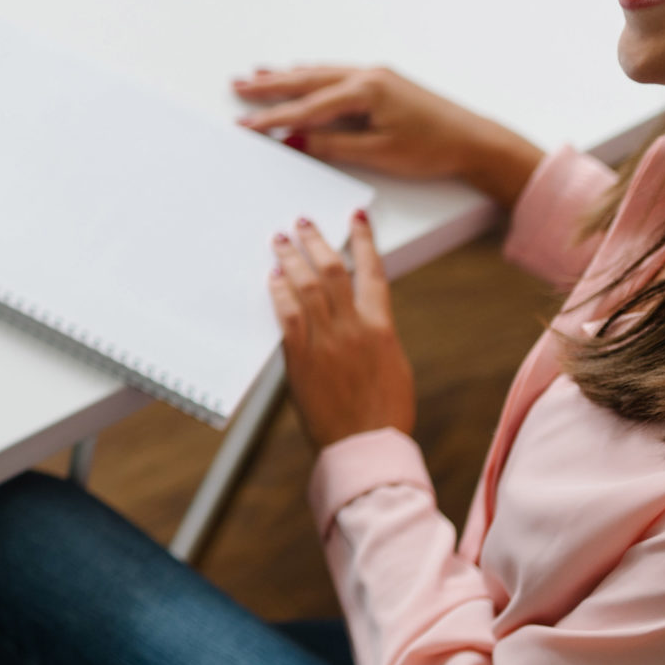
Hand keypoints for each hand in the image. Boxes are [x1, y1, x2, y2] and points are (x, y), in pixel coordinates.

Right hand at [232, 64, 544, 209]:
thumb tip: (294, 140)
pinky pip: (337, 75)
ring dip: (289, 76)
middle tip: (237, 85)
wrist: (476, 141)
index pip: (307, 107)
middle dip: (271, 84)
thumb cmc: (434, 148)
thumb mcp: (377, 153)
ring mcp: (377, 76)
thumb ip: (331, 144)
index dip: (273, 117)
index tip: (245, 124)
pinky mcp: (384, 83)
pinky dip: (313, 76)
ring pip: (321, 74)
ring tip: (258, 74)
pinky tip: (303, 72)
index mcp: (365, 90)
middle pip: (308, 80)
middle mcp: (368, 76)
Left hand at [269, 212, 415, 447]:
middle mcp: (354, 328)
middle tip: (301, 223)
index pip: (373, 272)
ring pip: (307, 287)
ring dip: (291, 259)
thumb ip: (374, 335)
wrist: (367, 446)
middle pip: (332, 271)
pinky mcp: (301, 359)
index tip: (356, 218)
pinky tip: (272, 279)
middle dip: (316, 242)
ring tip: (280, 241)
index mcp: (381, 327)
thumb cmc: (384, 412)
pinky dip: (279, 293)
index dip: (364, 241)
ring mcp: (327, 342)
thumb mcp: (392, 366)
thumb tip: (361, 317)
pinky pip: (288, 317)